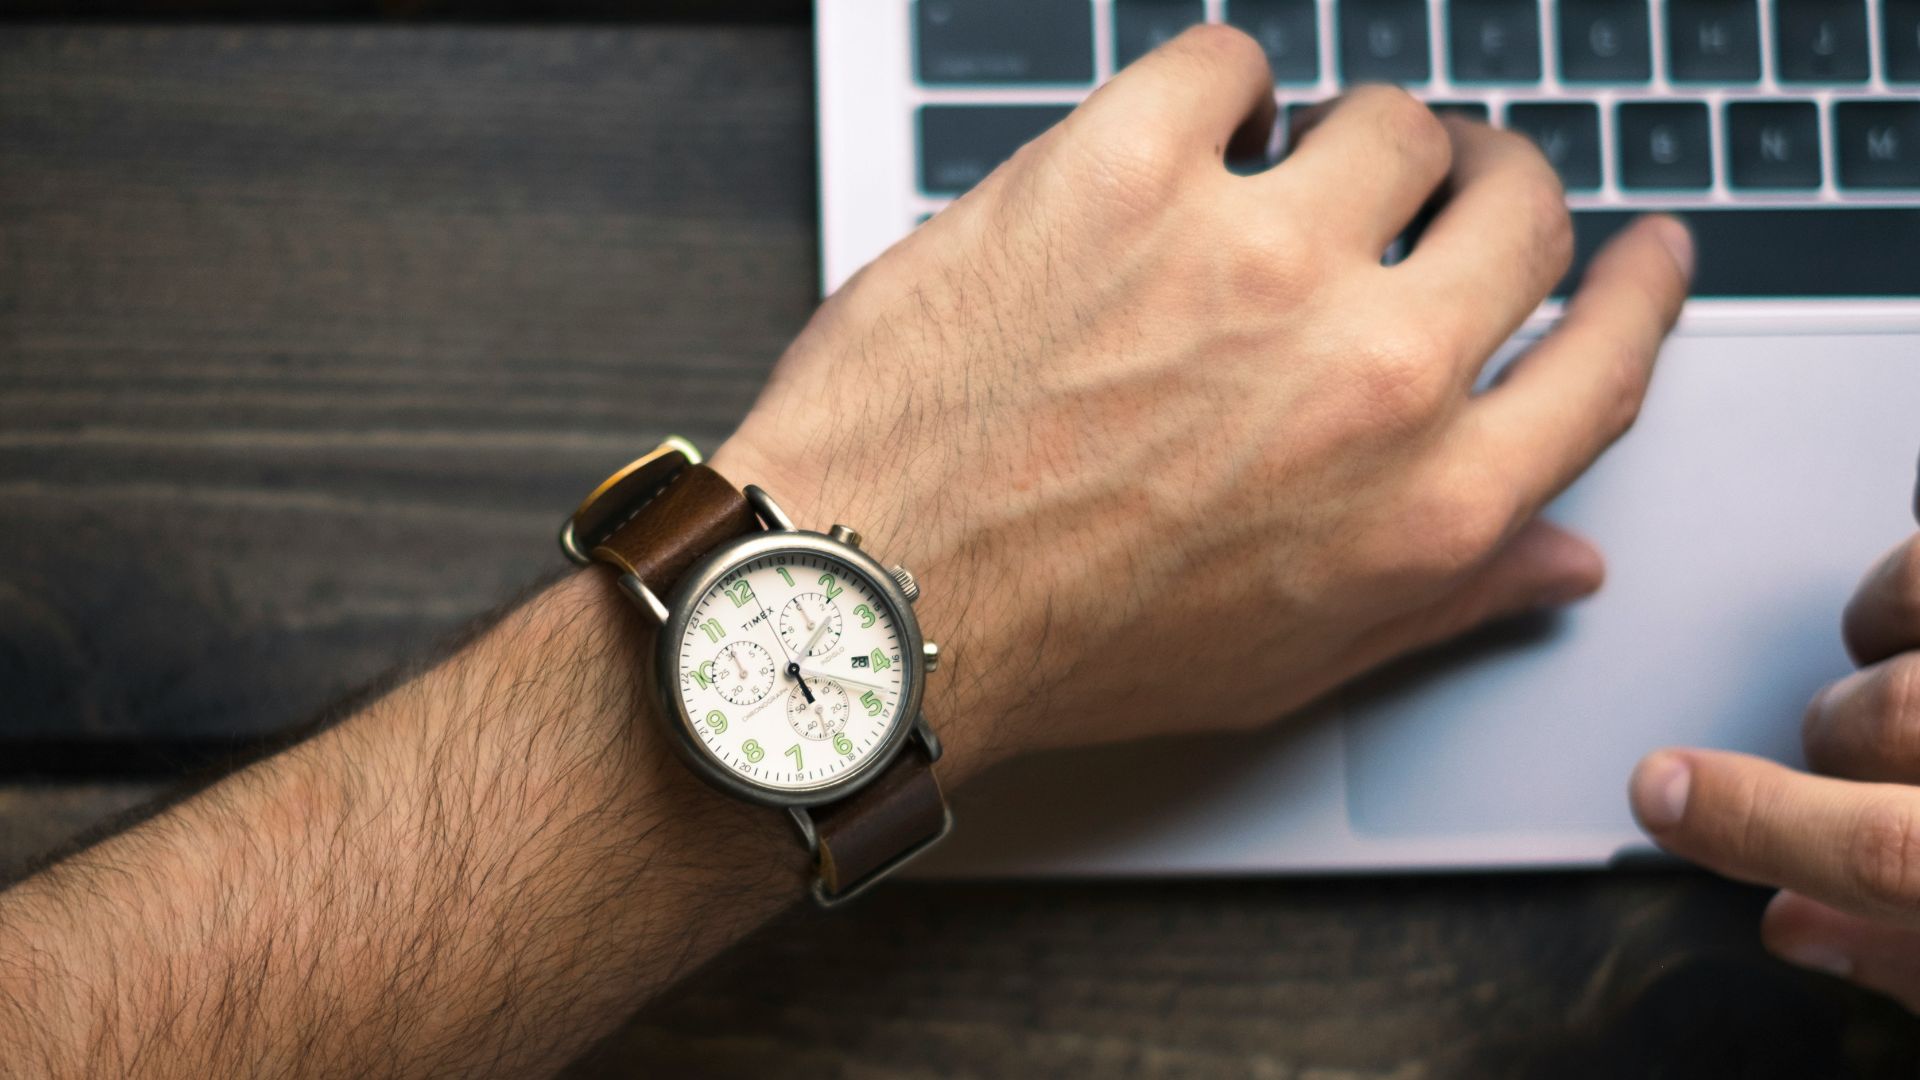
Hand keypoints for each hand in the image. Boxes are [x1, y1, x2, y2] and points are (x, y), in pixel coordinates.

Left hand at [712, 26, 1691, 778]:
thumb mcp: (1285, 663)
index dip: (1637, 287)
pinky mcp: (1123, 173)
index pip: (1607, 358)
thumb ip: (1443, 598)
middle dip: (1494, 188)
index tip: (1639, 250)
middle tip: (1442, 192)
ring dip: (1348, 143)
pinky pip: (1228, 64)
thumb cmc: (1062, 645)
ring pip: (1388, 118)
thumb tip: (1560, 552)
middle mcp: (1367, 371)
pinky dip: (1215, 93)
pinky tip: (1179, 145)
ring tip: (1278, 182)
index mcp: (1424, 501)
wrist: (874, 604)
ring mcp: (1250, 257)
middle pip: (1521, 207)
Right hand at [1631, 527, 1919, 1010]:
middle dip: (1838, 734)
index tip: (1660, 792)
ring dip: (1892, 620)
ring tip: (1909, 650)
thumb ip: (1915, 955)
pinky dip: (1918, 548)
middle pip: (1876, 719)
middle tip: (1857, 757)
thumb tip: (1794, 921)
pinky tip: (1917, 587)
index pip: (1877, 852)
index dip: (1751, 824)